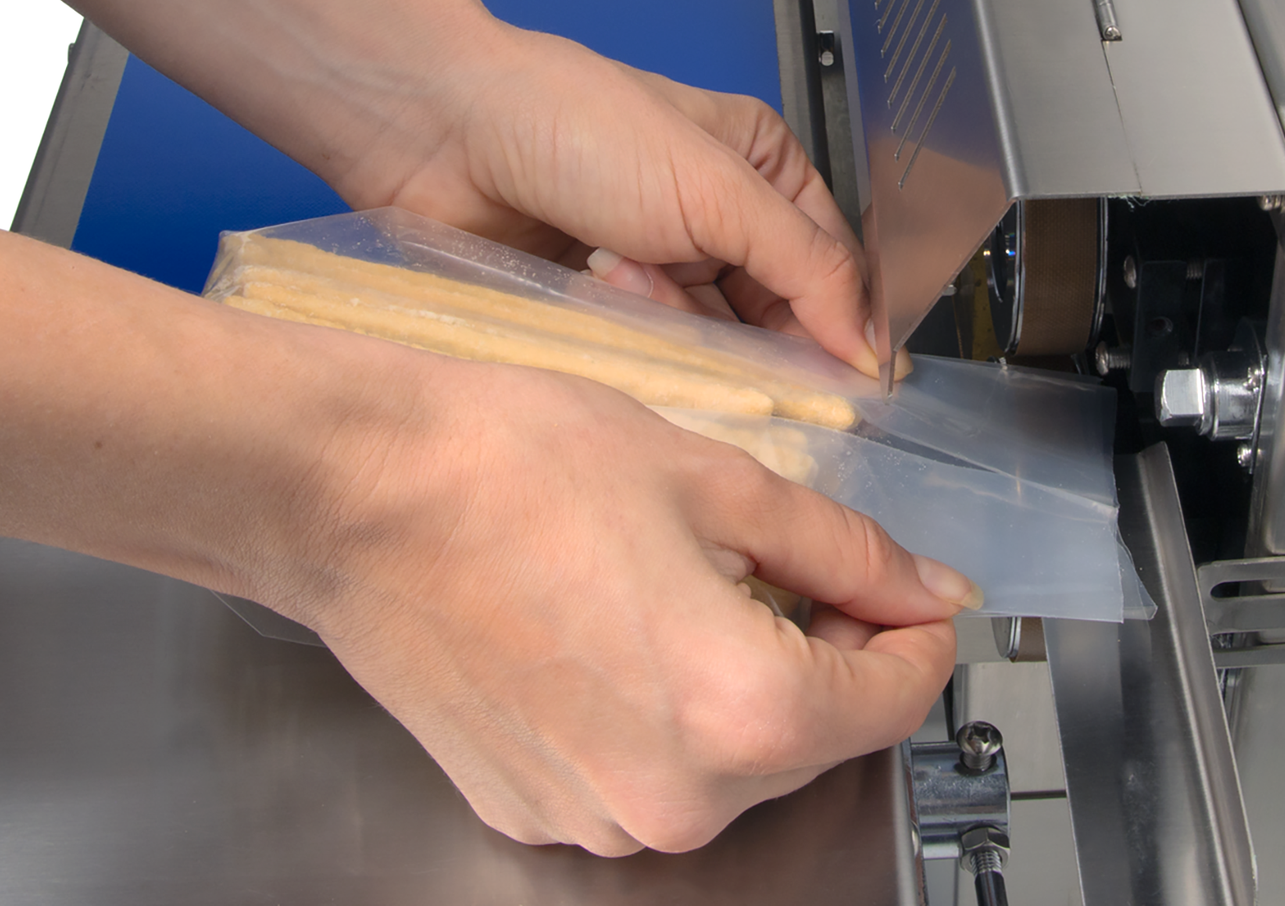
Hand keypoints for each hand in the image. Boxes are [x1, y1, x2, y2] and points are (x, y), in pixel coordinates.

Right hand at [0, 218, 966, 856]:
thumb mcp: (718, 480)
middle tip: (781, 553)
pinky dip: (665, 706)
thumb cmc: (516, 465)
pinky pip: (649, 771)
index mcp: (741, 710)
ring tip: (684, 573)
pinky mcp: (535, 808)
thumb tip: (925, 590)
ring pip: (732, 756)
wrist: (359, 491)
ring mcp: (596, 819)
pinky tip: (619, 618)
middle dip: (826, 646)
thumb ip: (845, 550)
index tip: (908, 588)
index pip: (895, 697)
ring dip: (742, 676)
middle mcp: (674, 798)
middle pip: (815, 733)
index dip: (915, 629)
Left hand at [337, 22, 878, 378]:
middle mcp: (712, 218)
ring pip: (703, 343)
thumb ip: (806, 268)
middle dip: (737, 326)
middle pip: (768, 318)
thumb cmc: (573, 126)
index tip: (846, 393)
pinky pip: (643, 356)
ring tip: (612, 268)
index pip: (830, 269)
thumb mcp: (715, 190)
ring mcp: (653, 264)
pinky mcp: (599, 304)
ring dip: (667, 321)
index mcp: (759, 168)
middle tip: (694, 311)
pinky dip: (626, 338)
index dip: (838, 328)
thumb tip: (868, 347)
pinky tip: (591, 291)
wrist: (439, 132)